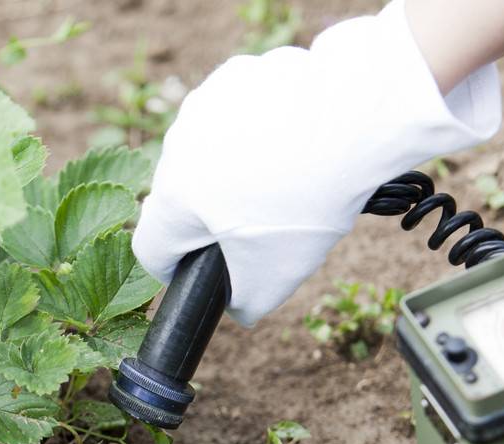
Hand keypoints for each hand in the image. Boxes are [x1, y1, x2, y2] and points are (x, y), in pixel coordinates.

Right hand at [131, 0, 501, 325]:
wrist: (352, 121)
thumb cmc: (305, 202)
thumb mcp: (275, 277)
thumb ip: (245, 304)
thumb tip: (239, 307)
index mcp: (174, 202)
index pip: (151, 250)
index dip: (177, 271)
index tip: (208, 272)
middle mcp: (175, 149)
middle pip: (183, 198)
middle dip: (215, 216)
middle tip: (265, 225)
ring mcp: (205, 105)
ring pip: (208, 153)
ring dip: (235, 170)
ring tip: (288, 178)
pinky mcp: (238, 75)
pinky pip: (237, 114)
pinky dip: (259, 130)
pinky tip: (295, 140)